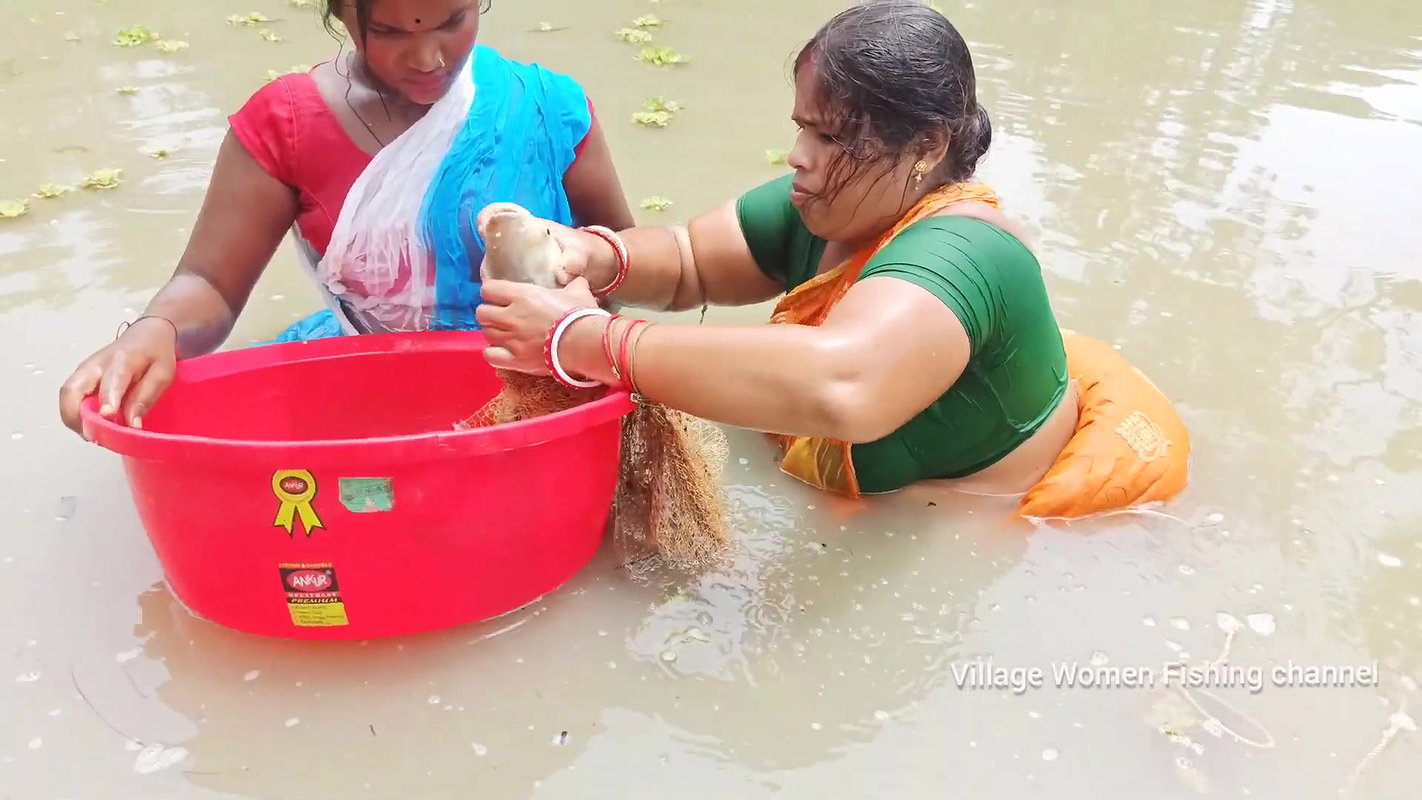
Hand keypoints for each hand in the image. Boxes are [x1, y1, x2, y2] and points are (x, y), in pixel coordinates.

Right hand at [58, 317, 177, 436]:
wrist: (146, 334)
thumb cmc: (156, 353)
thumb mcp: (162, 374)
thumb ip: (145, 397)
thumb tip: (131, 425)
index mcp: (122, 360)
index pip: (110, 381)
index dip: (107, 399)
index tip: (108, 417)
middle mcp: (95, 365)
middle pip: (71, 390)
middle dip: (75, 416)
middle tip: (93, 436)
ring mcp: (84, 370)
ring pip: (67, 396)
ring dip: (74, 418)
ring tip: (94, 434)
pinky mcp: (81, 377)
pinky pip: (71, 398)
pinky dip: (76, 414)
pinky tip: (92, 425)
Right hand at [474, 203, 611, 287]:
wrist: (599, 266)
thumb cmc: (588, 252)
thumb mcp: (582, 253)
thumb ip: (572, 261)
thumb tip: (561, 274)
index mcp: (535, 226)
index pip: (505, 211)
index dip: (490, 215)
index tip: (484, 227)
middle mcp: (524, 239)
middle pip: (495, 238)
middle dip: (486, 251)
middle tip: (488, 269)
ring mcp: (524, 256)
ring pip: (498, 258)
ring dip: (491, 269)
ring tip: (493, 285)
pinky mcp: (526, 272)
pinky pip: (507, 273)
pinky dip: (502, 282)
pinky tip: (502, 294)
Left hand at [475, 277, 605, 377]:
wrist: (583, 344)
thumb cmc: (579, 315)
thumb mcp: (578, 292)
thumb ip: (573, 285)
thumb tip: (578, 281)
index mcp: (521, 295)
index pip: (488, 289)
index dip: (492, 293)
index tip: (499, 296)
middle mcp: (510, 316)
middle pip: (481, 313)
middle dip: (489, 314)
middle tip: (501, 316)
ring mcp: (510, 339)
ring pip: (485, 333)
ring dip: (493, 333)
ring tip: (503, 334)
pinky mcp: (514, 359)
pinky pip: (490, 355)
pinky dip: (493, 353)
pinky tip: (502, 351)